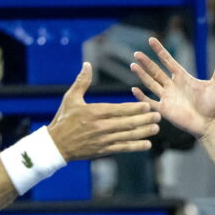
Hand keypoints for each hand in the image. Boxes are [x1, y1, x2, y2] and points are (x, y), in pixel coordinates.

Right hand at [45, 63, 159, 160]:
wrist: (55, 145)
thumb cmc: (63, 119)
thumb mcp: (70, 98)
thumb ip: (82, 82)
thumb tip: (87, 64)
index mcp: (94, 112)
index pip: (119, 110)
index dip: (134, 108)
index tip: (147, 105)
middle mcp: (100, 127)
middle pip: (127, 123)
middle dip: (144, 119)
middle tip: (158, 115)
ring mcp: (102, 140)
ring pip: (127, 136)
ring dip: (143, 132)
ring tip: (156, 128)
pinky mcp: (103, 150)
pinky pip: (122, 148)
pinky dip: (135, 146)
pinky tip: (147, 144)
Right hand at [131, 37, 214, 139]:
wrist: (209, 124)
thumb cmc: (213, 105)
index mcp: (183, 77)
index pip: (168, 61)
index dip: (160, 51)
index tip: (151, 40)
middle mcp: (172, 85)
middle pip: (156, 71)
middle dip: (146, 62)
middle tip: (136, 53)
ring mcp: (167, 97)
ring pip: (151, 83)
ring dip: (142, 75)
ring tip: (132, 65)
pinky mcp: (164, 110)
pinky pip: (150, 101)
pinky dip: (141, 96)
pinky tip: (133, 89)